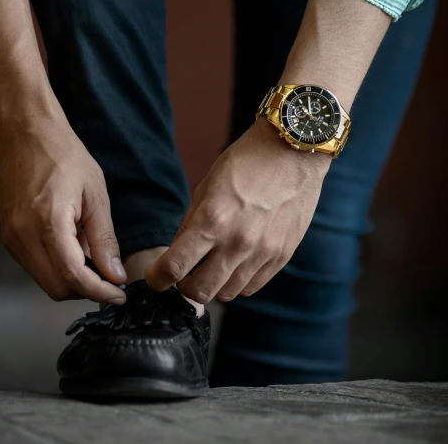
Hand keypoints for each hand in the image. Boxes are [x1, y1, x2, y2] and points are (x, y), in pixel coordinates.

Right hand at [0, 112, 126, 302]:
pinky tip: (74, 245)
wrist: (27, 135)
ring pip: (45, 281)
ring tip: (92, 252)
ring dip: (72, 279)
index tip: (119, 294)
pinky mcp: (9, 236)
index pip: (74, 276)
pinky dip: (58, 266)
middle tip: (111, 278)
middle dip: (87, 290)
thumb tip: (115, 275)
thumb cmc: (64, 156)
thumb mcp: (96, 194)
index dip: (100, 292)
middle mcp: (23, 235)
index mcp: (48, 222)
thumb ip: (104, 238)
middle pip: (56, 288)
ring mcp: (12, 238)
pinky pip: (35, 266)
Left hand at [145, 119, 330, 302]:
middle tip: (183, 275)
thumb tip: (177, 252)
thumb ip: (191, 222)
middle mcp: (238, 243)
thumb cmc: (247, 162)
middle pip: (200, 292)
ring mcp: (263, 253)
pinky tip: (235, 264)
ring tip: (212, 266)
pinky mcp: (282, 256)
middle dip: (184, 288)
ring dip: (213, 285)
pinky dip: (238, 282)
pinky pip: (252, 286)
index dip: (157, 279)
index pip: (175, 267)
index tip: (155, 278)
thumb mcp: (207, 186)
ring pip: (227, 293)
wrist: (292, 152)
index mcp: (213, 220)